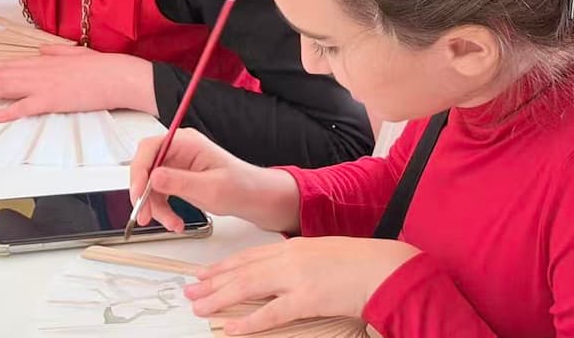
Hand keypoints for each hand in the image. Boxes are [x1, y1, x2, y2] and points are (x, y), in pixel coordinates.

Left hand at [0, 46, 154, 122]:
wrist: (118, 76)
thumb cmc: (102, 66)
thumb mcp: (76, 53)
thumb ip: (56, 51)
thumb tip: (42, 48)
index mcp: (45, 60)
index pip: (9, 64)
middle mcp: (39, 70)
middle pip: (1, 75)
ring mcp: (43, 85)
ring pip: (6, 88)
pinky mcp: (51, 101)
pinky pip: (23, 108)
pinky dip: (5, 112)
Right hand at [129, 128, 299, 233]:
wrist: (253, 197)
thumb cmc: (240, 186)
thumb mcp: (210, 188)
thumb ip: (180, 182)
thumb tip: (153, 177)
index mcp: (186, 142)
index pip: (150, 148)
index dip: (139, 170)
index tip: (137, 193)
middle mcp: (178, 150)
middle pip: (146, 166)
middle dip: (144, 193)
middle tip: (145, 214)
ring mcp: (177, 164)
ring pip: (151, 184)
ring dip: (155, 206)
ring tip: (171, 224)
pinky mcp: (177, 178)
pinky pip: (160, 193)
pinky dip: (163, 209)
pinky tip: (174, 221)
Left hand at [185, 237, 420, 333]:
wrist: (383, 268)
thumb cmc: (358, 263)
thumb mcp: (320, 255)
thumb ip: (296, 263)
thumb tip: (277, 274)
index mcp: (291, 247)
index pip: (247, 256)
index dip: (222, 266)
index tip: (202, 273)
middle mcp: (288, 258)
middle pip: (241, 270)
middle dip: (212, 281)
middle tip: (190, 290)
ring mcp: (296, 278)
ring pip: (248, 286)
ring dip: (220, 298)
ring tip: (199, 306)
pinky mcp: (308, 299)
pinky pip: (272, 313)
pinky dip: (248, 320)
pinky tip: (231, 327)